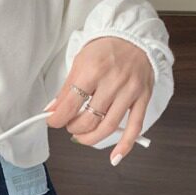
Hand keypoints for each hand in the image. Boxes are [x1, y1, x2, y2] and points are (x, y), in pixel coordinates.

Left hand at [45, 36, 153, 164]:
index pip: (71, 104)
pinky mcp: (143, 98)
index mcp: (93, 70)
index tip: (52, 121)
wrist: (133, 36)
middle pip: (89, 119)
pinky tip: (114, 158)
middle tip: (69, 125)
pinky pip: (135, 127)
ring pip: (109, 126)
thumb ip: (67, 88)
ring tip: (81, 136)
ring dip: (91, 138)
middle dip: (74, 128)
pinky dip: (125, 145)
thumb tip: (52, 110)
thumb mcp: (80, 62)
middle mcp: (113, 82)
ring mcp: (130, 91)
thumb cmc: (105, 48)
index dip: (57, 118)